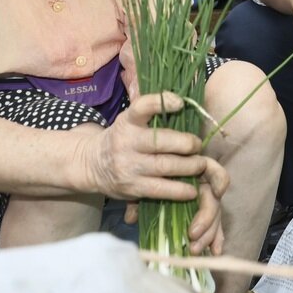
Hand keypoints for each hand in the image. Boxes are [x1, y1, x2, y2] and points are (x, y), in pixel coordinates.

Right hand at [75, 91, 228, 249]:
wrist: (91, 164)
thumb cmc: (121, 139)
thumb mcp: (128, 121)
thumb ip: (151, 115)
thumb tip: (185, 105)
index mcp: (127, 121)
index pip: (142, 107)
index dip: (161, 103)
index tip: (180, 103)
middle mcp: (126, 142)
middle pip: (160, 141)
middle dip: (186, 143)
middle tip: (198, 145)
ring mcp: (129, 166)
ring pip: (165, 166)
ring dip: (189, 166)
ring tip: (201, 164)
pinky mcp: (132, 188)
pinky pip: (160, 189)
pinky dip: (180, 190)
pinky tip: (192, 190)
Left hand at [121, 166, 228, 256]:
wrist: (142, 182)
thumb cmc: (145, 180)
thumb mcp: (141, 186)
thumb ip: (138, 198)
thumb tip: (131, 217)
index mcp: (191, 171)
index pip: (212, 169)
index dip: (219, 180)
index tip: (217, 192)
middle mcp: (202, 186)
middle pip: (213, 200)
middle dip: (206, 218)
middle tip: (192, 234)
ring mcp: (204, 204)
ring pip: (214, 218)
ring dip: (208, 234)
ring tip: (195, 249)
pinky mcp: (204, 219)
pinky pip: (213, 228)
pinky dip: (214, 239)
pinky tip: (215, 251)